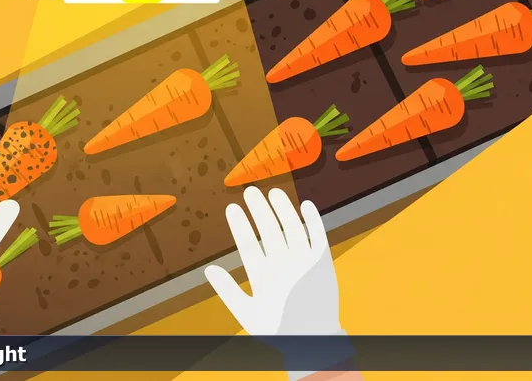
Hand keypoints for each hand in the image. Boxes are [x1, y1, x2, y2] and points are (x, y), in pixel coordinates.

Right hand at [205, 186, 340, 335]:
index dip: (239, 224)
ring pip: (293, 228)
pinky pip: (319, 236)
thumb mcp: (248, 313)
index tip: (231, 207)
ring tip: (273, 192)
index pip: (247, 243)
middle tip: (249, 190)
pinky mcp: (323, 263)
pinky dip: (313, 220)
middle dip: (258, 209)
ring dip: (283, 208)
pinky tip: (307, 204)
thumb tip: (208, 270)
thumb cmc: (278, 328)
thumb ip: (227, 290)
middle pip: (269, 230)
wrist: (314, 341)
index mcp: (263, 277)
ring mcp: (305, 263)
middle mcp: (284, 266)